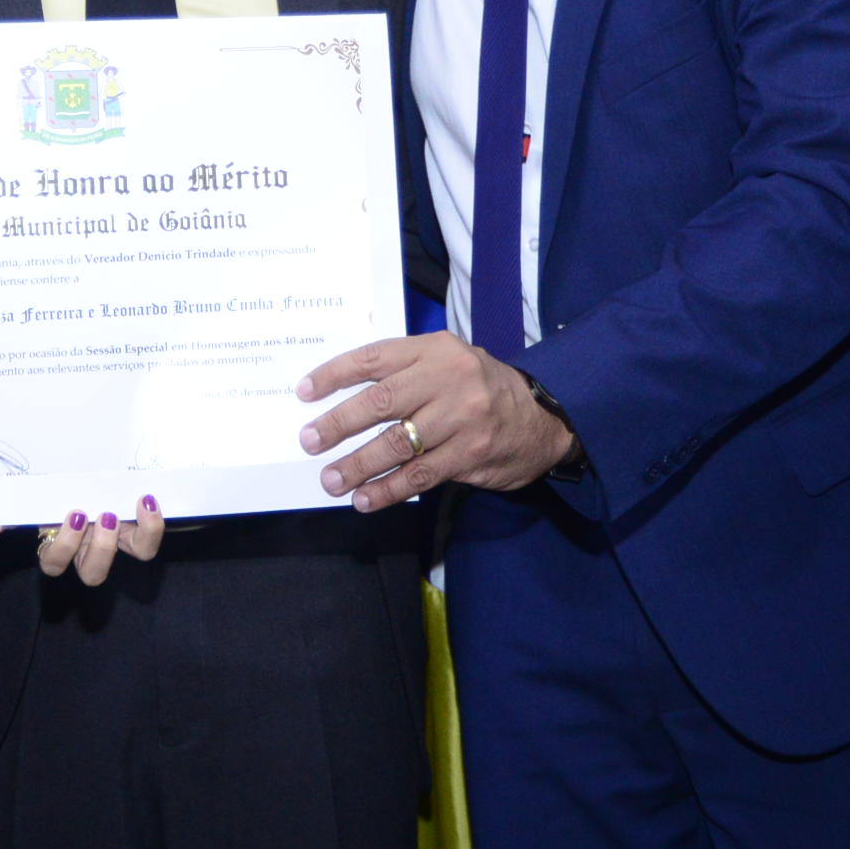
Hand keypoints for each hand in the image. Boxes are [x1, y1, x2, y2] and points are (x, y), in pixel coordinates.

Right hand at [0, 494, 166, 585]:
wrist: (101, 461)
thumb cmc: (65, 480)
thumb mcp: (39, 492)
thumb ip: (12, 513)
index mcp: (64, 540)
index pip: (54, 562)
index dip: (61, 548)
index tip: (68, 515)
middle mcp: (92, 547)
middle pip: (93, 574)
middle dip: (97, 550)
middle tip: (96, 516)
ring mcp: (120, 540)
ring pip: (132, 559)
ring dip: (121, 541)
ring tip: (115, 510)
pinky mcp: (143, 530)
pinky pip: (149, 543)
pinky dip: (151, 524)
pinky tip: (146, 500)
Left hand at [296, 332, 578, 511]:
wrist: (544, 418)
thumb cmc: (481, 388)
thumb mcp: (448, 362)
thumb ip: (405, 372)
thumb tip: (342, 398)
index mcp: (435, 349)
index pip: (374, 358)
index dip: (335, 375)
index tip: (304, 393)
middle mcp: (449, 378)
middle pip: (381, 401)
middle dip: (339, 423)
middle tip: (309, 441)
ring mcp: (463, 417)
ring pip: (397, 444)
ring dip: (358, 465)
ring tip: (331, 479)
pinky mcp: (471, 454)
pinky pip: (419, 475)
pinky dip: (387, 490)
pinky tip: (364, 499)